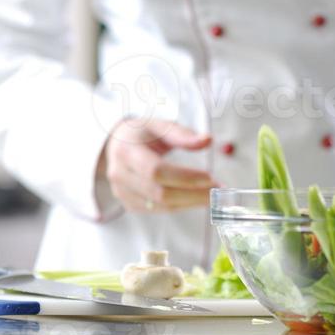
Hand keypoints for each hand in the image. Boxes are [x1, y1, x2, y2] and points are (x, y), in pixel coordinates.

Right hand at [98, 118, 215, 212]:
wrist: (116, 144)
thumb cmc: (142, 133)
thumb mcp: (159, 125)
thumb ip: (182, 134)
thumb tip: (208, 140)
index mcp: (126, 151)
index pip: (156, 171)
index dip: (185, 177)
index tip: (210, 178)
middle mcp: (120, 175)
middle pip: (159, 193)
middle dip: (192, 195)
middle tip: (218, 192)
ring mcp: (121, 192)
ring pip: (159, 206)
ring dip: (189, 203)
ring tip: (212, 196)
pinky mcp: (128, 203)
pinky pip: (156, 209)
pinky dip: (179, 206)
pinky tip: (195, 198)